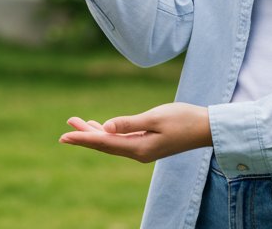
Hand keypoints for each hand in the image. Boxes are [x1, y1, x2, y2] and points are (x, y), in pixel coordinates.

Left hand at [59, 103, 211, 162]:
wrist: (207, 128)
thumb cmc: (184, 119)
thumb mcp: (155, 118)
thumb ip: (129, 124)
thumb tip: (105, 128)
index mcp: (138, 148)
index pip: (104, 143)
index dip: (83, 138)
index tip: (65, 135)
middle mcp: (138, 152)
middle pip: (104, 144)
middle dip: (84, 135)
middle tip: (65, 128)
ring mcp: (143, 149)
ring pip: (112, 142)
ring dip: (94, 133)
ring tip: (76, 123)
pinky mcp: (148, 144)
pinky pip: (121, 141)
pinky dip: (107, 133)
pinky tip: (100, 127)